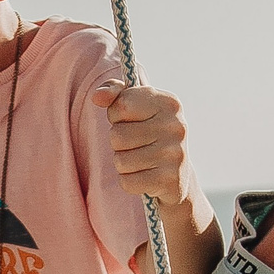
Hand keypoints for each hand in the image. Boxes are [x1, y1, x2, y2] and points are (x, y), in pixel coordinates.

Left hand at [92, 81, 190, 205]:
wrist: (177, 175)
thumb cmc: (148, 133)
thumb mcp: (135, 106)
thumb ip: (114, 92)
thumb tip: (97, 97)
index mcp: (168, 103)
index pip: (122, 105)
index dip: (116, 115)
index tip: (129, 120)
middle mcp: (176, 126)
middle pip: (118, 135)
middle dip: (118, 142)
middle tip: (135, 144)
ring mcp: (175, 155)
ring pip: (121, 160)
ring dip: (123, 163)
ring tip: (139, 160)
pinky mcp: (170, 180)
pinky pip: (127, 182)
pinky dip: (129, 181)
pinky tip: (143, 175)